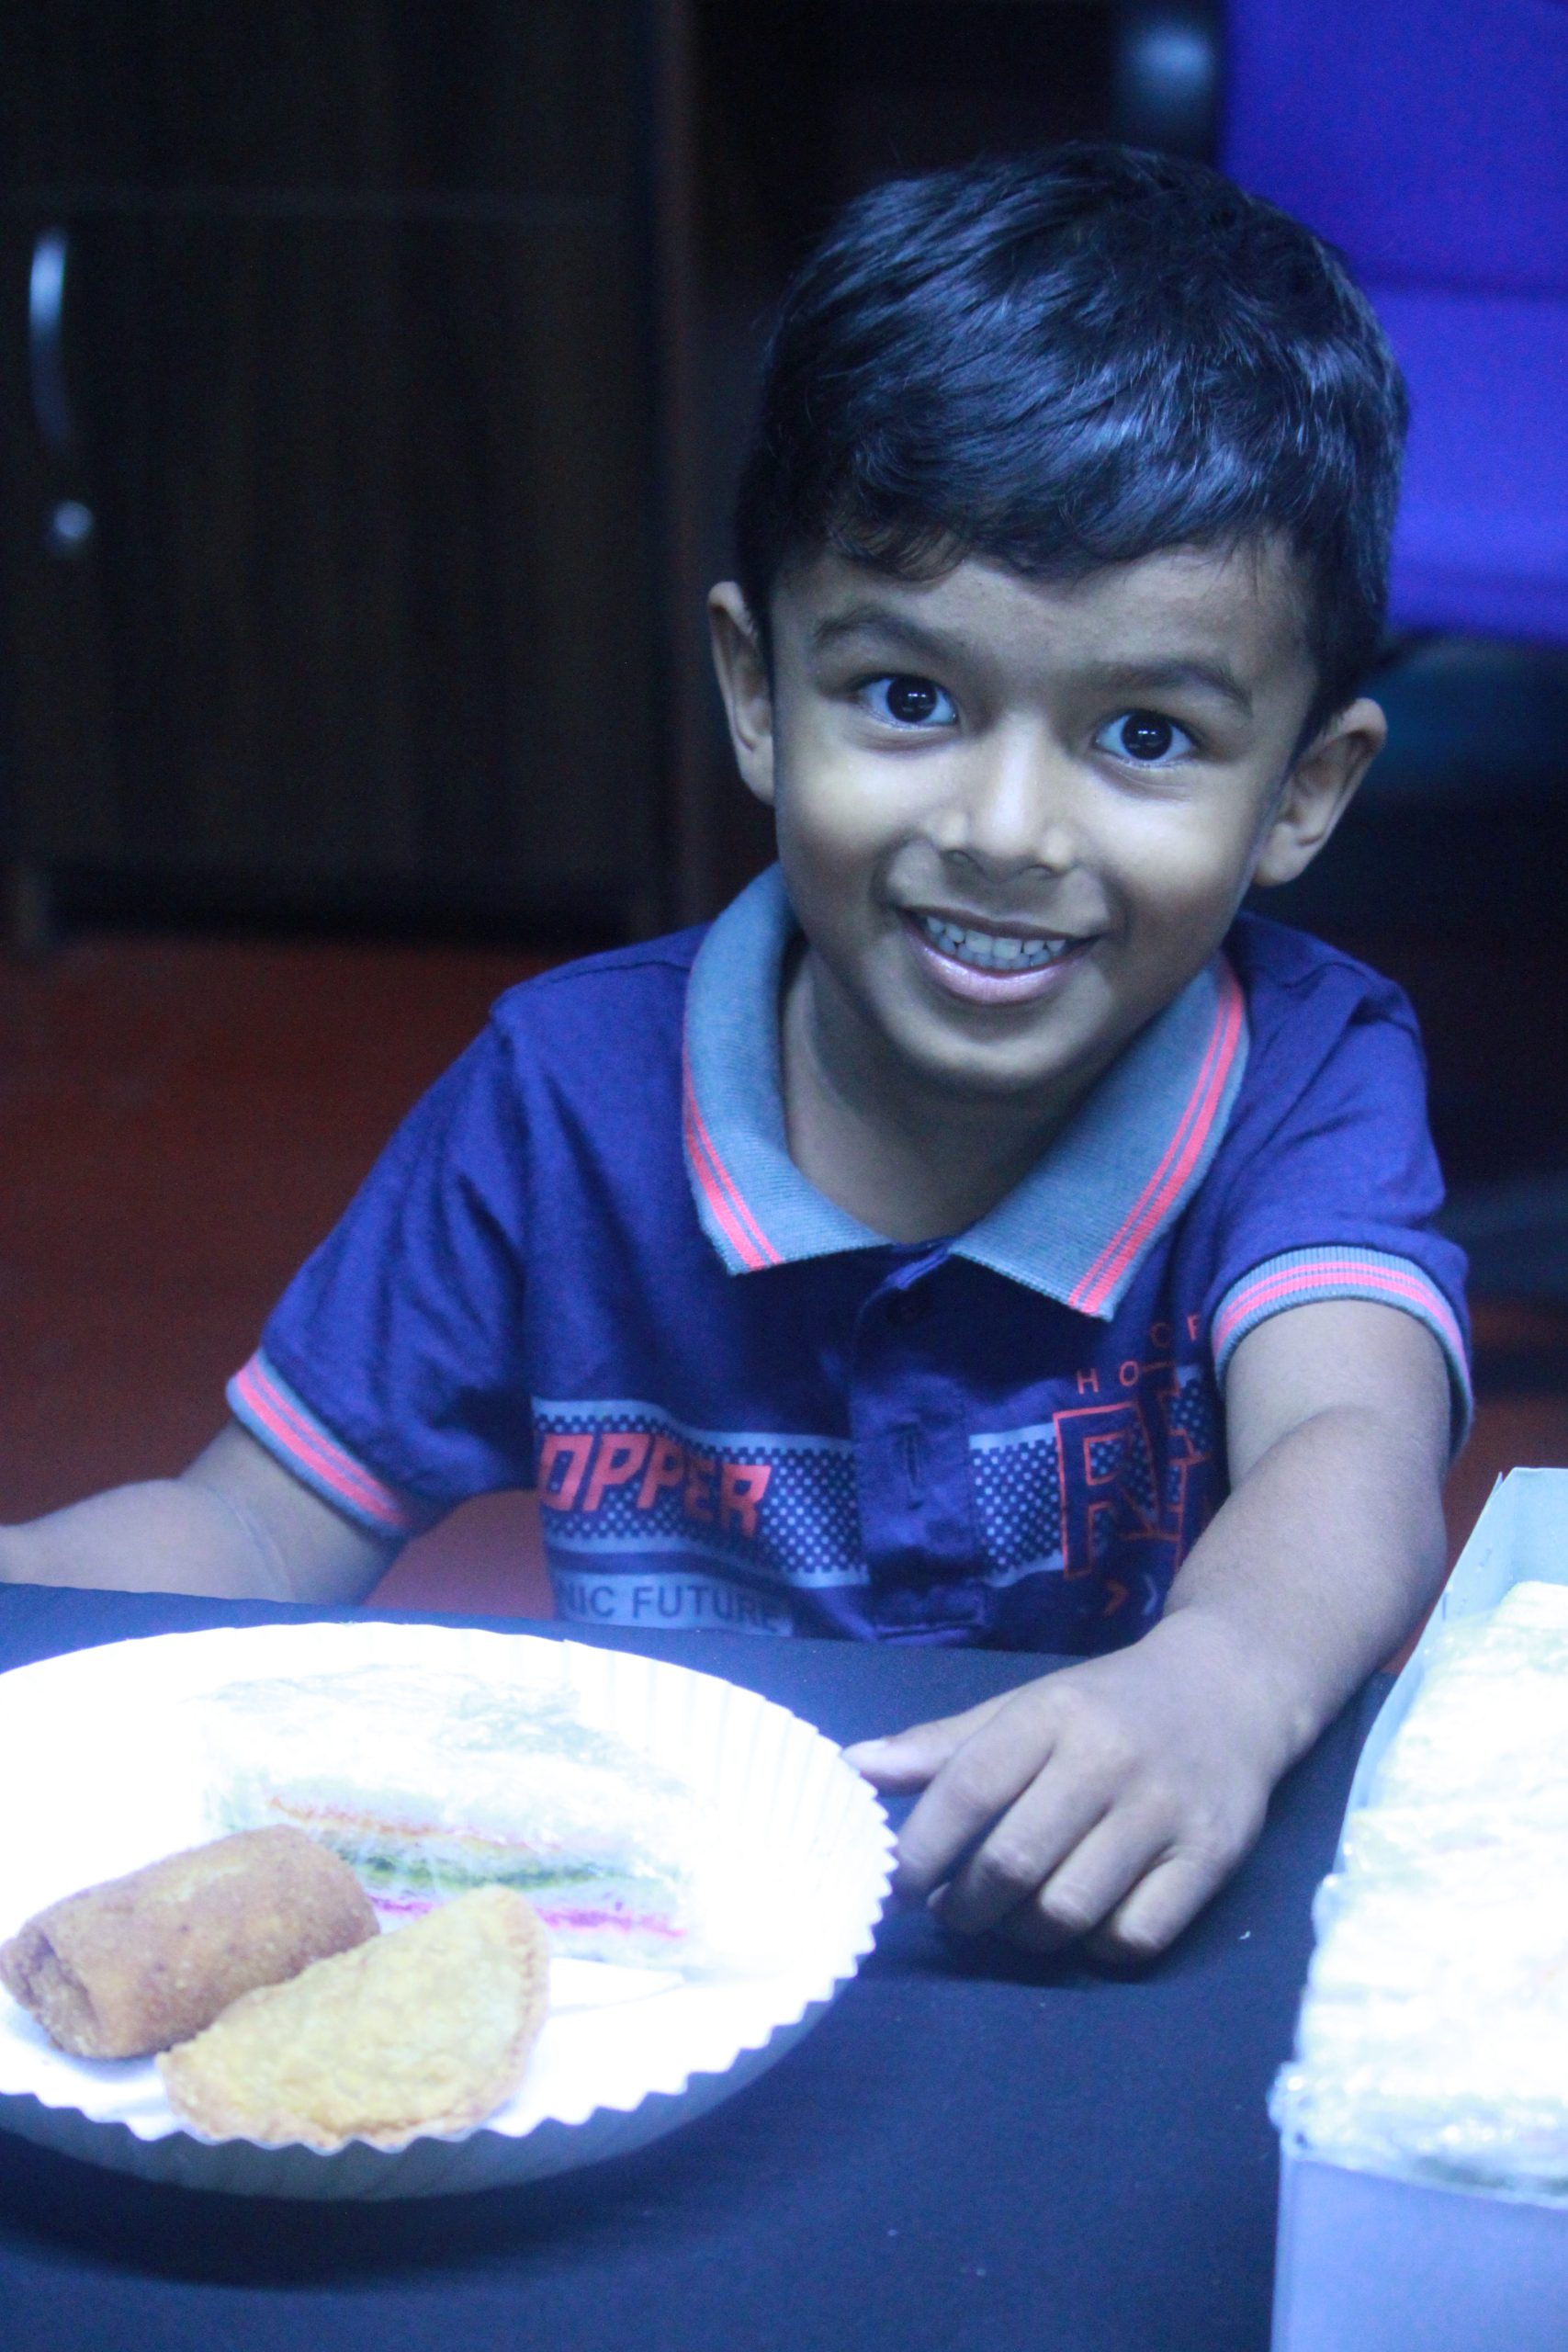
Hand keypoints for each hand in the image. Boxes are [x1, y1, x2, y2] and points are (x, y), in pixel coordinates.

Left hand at [842, 1613, 1285, 1960]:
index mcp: (1053, 1714)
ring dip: (1022, 1934)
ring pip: (1069, 1909)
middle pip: (1013, 1863)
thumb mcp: (1025, 1707)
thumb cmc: (1108, 1705)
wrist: (1233, 1689)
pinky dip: (1094, 1946)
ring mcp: (1164, 1811)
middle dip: (965, 1906)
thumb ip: (943, 1745)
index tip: (897, 1888)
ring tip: (1008, 1920)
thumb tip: (853, 1770)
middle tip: (951, 1912)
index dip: (920, 1851)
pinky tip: (1079, 1924)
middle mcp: (1108, 1759)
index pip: (967, 1790)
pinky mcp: (1212, 1857)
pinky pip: (1135, 1937)